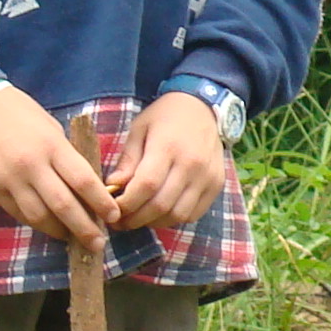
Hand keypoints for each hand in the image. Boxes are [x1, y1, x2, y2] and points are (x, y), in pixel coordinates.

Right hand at [0, 84, 116, 247]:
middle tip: (98, 243)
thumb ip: (68, 158)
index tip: (114, 217)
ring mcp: (10, 180)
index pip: (83, 182)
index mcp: (53, 147)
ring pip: (39, 216)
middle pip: (63, 206)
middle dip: (84, 229)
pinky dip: (37, 224)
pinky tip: (51, 227)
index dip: (101, 203)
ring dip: (60, 231)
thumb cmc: (21, 114)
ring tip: (74, 238)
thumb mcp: (52, 130)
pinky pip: (19, 214)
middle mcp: (31, 166)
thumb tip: (88, 188)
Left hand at [108, 90, 228, 232]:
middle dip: (136, 219)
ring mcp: (207, 176)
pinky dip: (174, 219)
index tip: (113, 209)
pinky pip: (194, 213)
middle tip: (121, 222)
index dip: (127, 204)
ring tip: (139, 219)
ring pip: (178, 214)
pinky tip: (161, 213)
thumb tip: (113, 188)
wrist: (203, 107)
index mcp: (168, 147)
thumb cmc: (165, 117)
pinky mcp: (217, 184)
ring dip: (155, 222)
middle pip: (161, 204)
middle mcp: (192, 164)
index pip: (146, 185)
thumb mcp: (139, 130)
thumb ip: (127, 160)